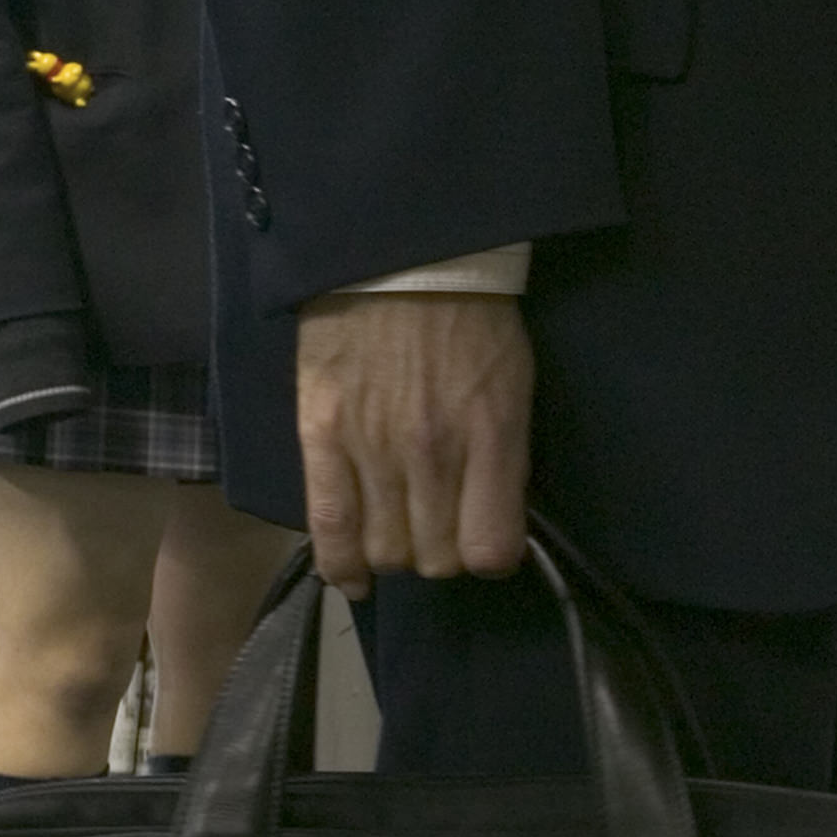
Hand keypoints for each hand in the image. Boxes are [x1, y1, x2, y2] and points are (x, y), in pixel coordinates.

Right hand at [293, 292, 534, 593]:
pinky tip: (352, 578)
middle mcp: (434, 457)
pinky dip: (339, 563)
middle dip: (441, 556)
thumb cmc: (470, 318)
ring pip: (385, 550)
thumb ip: (506, 458)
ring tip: (397, 539)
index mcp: (491, 441)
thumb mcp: (515, 387)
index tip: (484, 545)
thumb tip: (494, 521)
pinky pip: (327, 524)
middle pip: (436, 558)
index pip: (490, 551)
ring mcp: (374, 451)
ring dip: (395, 556)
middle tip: (437, 532)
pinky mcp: (321, 437)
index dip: (489, 560)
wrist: (397, 258)